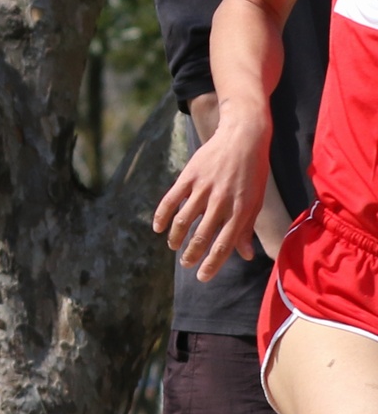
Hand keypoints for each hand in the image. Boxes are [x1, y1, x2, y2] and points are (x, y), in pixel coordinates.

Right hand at [152, 110, 270, 281]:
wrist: (244, 136)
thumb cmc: (253, 172)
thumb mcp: (255, 200)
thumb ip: (247, 228)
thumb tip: (245, 256)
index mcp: (241, 209)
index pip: (224, 244)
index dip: (212, 264)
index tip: (202, 277)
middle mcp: (222, 201)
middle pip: (201, 236)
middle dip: (191, 255)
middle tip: (186, 264)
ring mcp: (204, 188)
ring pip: (183, 221)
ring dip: (176, 238)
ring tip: (173, 247)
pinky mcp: (189, 176)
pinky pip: (170, 200)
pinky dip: (161, 216)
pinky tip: (157, 229)